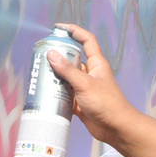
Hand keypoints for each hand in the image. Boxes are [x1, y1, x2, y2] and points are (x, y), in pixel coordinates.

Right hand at [46, 24, 138, 149]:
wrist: (116, 128)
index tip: (60, 27)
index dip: (75, 31)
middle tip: (42, 56)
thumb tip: (52, 54)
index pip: (87, 41)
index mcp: (96, 64)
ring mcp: (85, 88)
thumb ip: (68, 70)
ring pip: (67, 77)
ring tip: (39, 76)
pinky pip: (66, 94)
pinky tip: (46, 94)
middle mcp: (91, 74)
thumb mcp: (85, 84)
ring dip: (56, 77)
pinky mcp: (81, 102)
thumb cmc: (106, 103)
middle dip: (58, 57)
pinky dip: (57, 93)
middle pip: (73, 59)